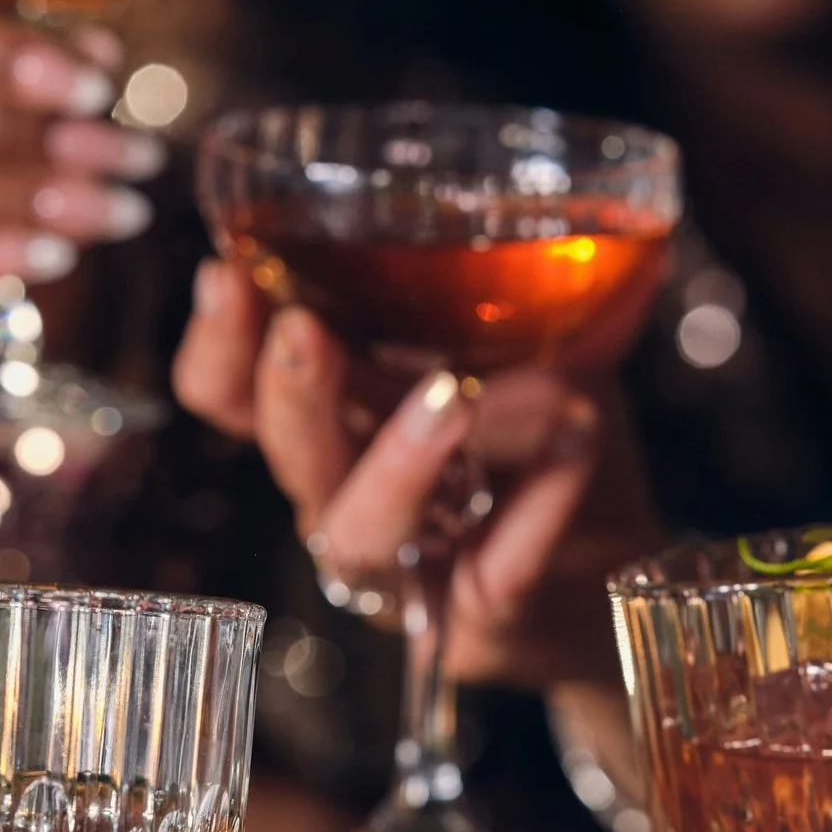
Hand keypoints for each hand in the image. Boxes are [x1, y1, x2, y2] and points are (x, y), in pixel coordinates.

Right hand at [170, 258, 661, 686]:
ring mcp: (409, 572)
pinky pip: (494, 572)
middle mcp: (347, 501)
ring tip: (451, 397)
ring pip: (362, 532)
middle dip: (287, 394)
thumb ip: (478, 297)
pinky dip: (538, 505)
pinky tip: (579, 439)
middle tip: (304, 329)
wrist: (614, 572)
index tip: (224, 272)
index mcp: (331, 430)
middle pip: (288, 459)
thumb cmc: (544, 450)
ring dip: (398, 459)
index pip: (230, 399)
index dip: (217, 347)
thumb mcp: (511, 351)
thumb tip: (494, 209)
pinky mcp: (480, 622)